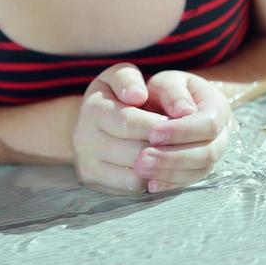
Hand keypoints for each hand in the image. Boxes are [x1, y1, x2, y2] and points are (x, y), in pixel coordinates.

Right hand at [72, 63, 168, 194]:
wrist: (94, 121)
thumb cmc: (116, 94)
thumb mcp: (120, 76)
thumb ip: (129, 79)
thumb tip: (137, 96)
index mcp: (92, 109)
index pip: (128, 122)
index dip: (156, 124)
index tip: (177, 123)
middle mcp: (83, 138)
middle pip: (132, 151)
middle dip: (161, 147)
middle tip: (182, 143)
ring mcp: (86, 163)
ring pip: (132, 174)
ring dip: (158, 166)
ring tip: (172, 154)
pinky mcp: (93, 182)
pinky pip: (128, 188)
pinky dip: (148, 180)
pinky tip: (157, 166)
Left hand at [133, 70, 234, 193]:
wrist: (170, 102)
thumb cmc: (168, 90)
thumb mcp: (168, 82)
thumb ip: (173, 92)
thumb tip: (184, 111)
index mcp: (218, 106)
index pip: (208, 124)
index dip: (182, 131)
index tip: (152, 133)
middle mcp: (221, 134)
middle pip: (208, 152)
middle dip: (174, 157)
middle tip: (142, 158)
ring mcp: (213, 153)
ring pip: (199, 170)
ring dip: (170, 173)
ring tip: (141, 168)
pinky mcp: (199, 169)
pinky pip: (190, 181)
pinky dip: (170, 184)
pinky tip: (150, 183)